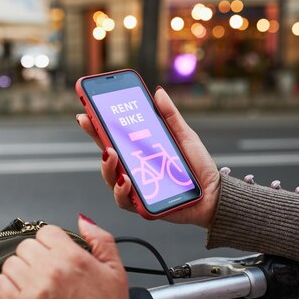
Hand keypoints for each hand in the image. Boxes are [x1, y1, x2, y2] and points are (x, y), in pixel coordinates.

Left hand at [0, 215, 165, 298]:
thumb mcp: (115, 270)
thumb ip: (101, 239)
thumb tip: (83, 221)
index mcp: (73, 257)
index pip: (46, 231)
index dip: (50, 242)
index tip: (54, 253)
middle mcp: (51, 269)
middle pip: (26, 246)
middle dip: (35, 256)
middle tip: (45, 271)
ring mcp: (34, 288)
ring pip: (11, 263)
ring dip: (19, 271)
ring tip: (33, 283)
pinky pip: (0, 285)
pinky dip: (7, 287)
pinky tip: (20, 293)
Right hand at [77, 87, 220, 228]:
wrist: (213, 194)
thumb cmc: (198, 167)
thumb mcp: (184, 136)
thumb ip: (170, 116)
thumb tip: (158, 93)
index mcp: (139, 151)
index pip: (113, 136)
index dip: (96, 125)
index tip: (85, 112)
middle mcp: (133, 169)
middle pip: (106, 155)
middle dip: (96, 138)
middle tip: (94, 124)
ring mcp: (136, 188)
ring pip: (110, 178)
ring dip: (107, 165)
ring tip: (113, 153)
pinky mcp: (142, 206)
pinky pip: (124, 200)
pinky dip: (121, 190)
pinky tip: (126, 179)